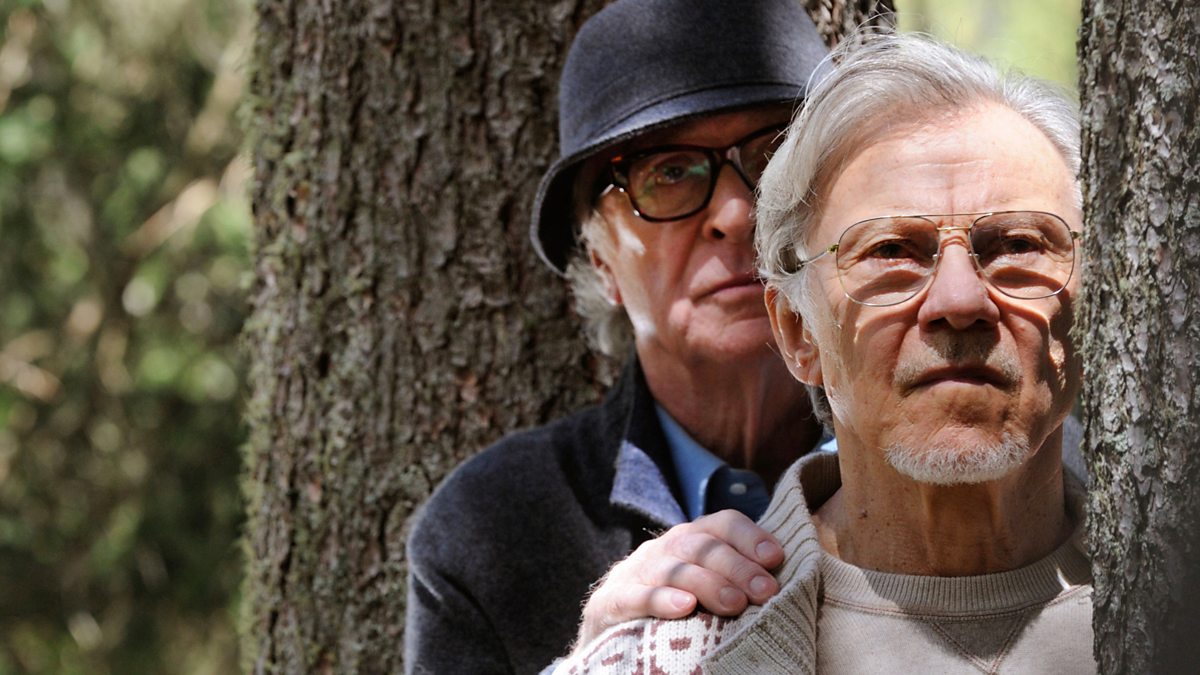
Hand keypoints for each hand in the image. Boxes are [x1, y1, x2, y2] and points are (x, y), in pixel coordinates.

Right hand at [571, 510, 783, 650]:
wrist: (611, 623)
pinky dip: (661, 599)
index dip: (750, 537)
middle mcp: (665, 549)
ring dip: (708, 583)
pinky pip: (637, 596)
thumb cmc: (673, 605)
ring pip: (675, 569)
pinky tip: (684, 607)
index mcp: (690, 540)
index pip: (722, 524)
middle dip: (737, 567)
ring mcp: (637, 572)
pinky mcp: (613, 600)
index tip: (776, 558)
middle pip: (702, 546)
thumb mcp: (704, 583)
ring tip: (735, 603)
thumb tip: (785, 582)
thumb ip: (735, 577)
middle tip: (766, 592)